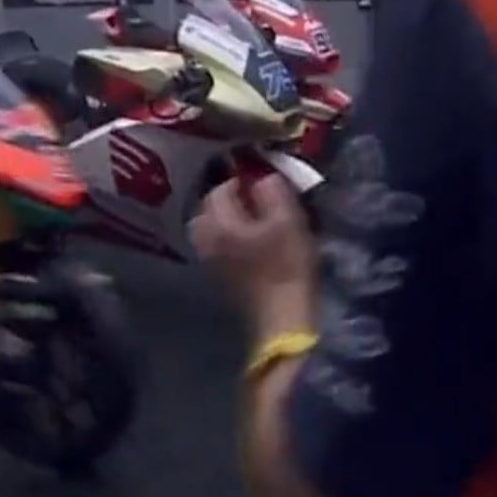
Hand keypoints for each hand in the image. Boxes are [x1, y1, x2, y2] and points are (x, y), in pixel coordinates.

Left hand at [190, 175, 316, 335]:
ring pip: (209, 230)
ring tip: (249, 221)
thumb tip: (261, 177)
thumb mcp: (289, 221)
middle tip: (252, 200)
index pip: (220, 190)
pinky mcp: (219, 278)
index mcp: (220, 223)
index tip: (260, 182)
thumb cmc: (288, 266)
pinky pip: (216, 248)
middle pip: (207, 210)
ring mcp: (210, 261)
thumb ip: (272, 192)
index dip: (240, 180)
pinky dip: (226, 240)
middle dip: (226, 200)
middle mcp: (207, 240)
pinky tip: (247, 243)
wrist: (282, 319)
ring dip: (224, 221)